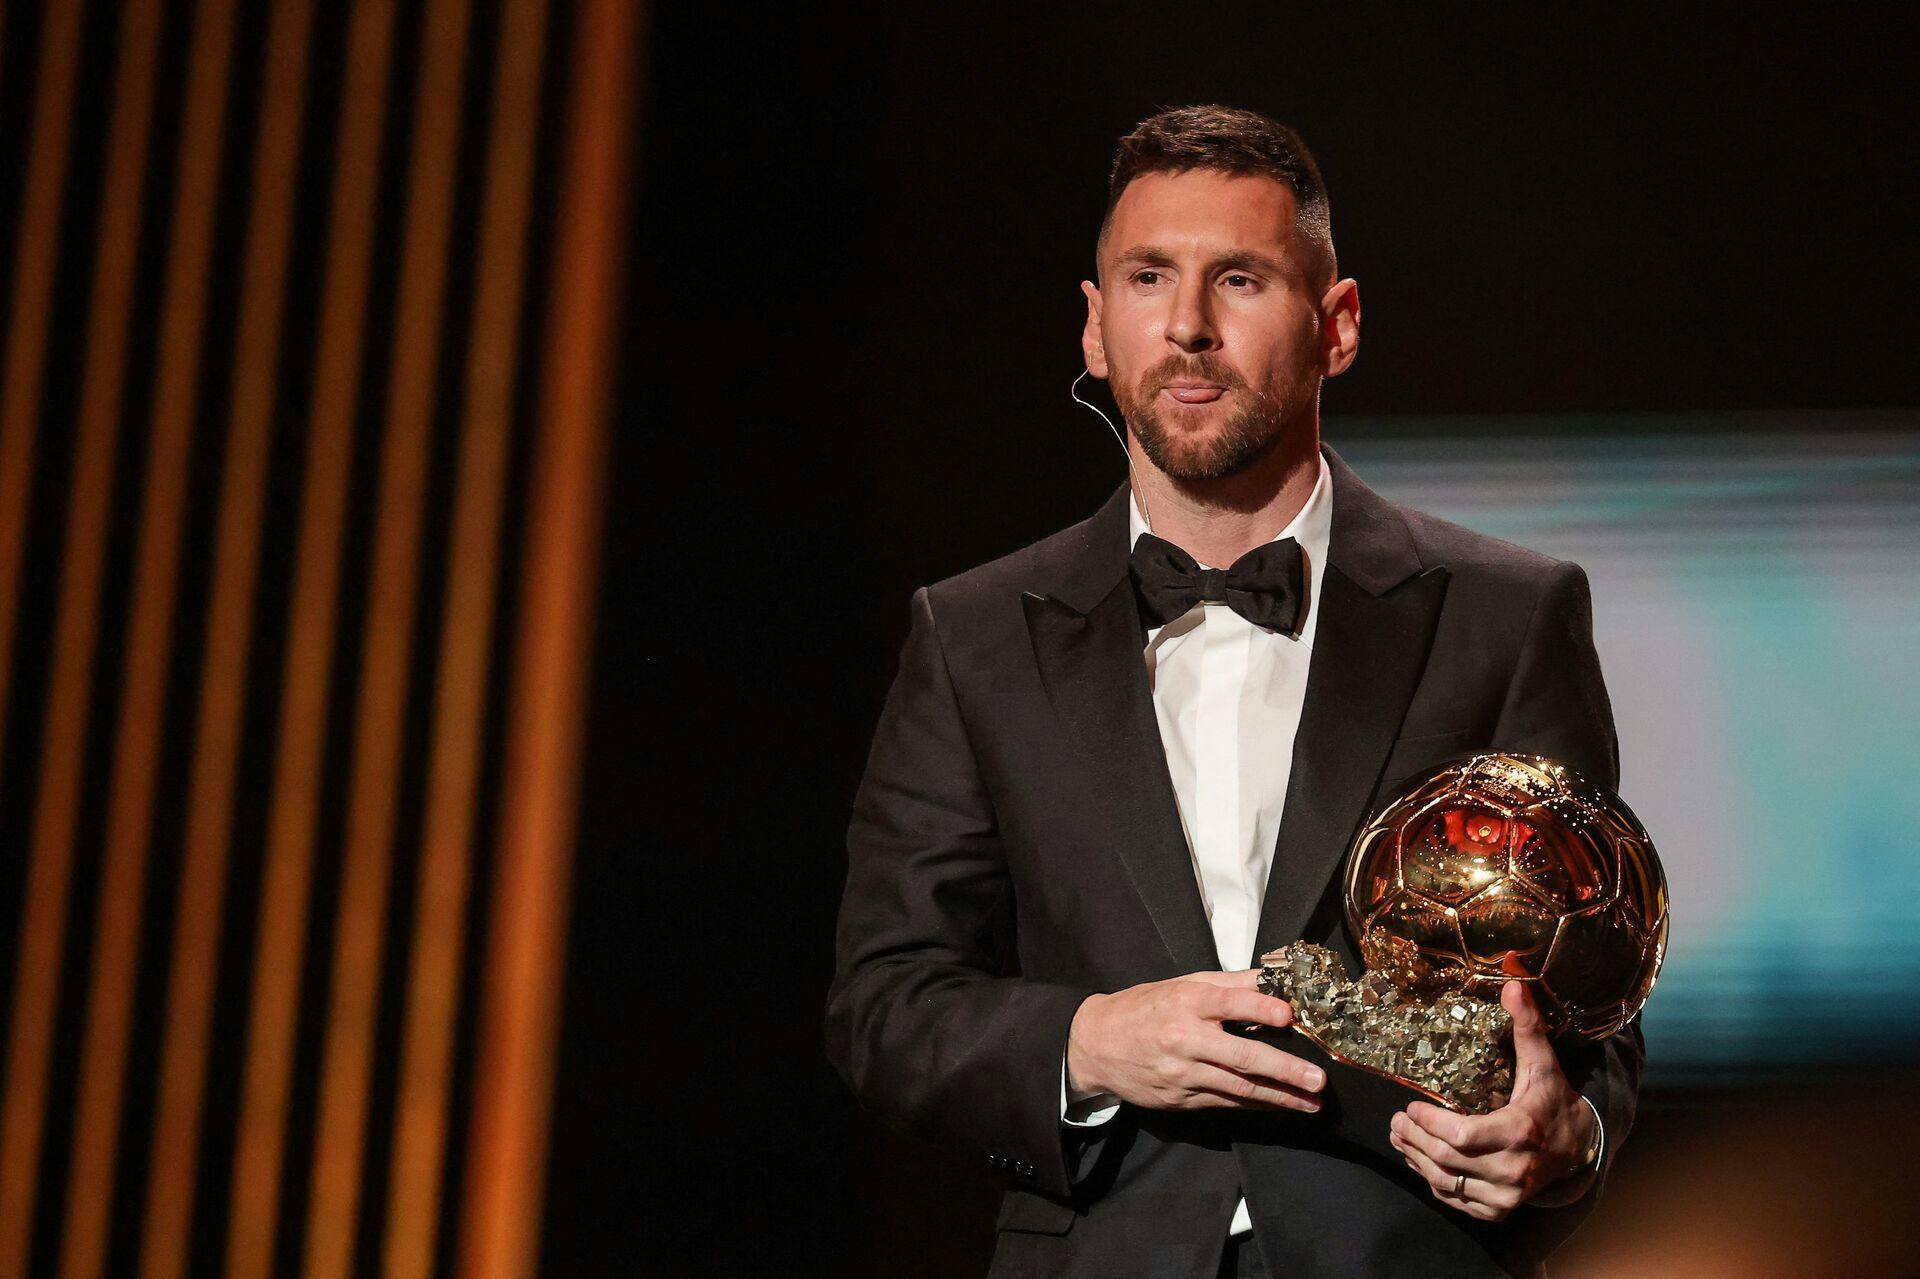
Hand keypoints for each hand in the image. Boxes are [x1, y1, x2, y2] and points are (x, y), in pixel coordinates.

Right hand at [1066, 969, 1323, 1113]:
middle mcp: (1185, 1039)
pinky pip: (1225, 1103)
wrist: (1096, 1045)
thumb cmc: (1145, 1007)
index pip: (1228, 1003)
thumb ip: (1230, 985)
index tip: (1290, 1015)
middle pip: (1241, 1057)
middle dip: (1284, 1070)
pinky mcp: (1180, 1099)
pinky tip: (1279, 1105)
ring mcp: (1182, 1074)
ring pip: (1239, 1088)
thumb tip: (1275, 982)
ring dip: (1280, 1097)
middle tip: (1318, 1079)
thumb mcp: (1182, 984)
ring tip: (1311, 1103)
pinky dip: (1254, 1105)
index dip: (1261, 1009)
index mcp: (1186, 1002)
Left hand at [1388, 981, 1596, 1220]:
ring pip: (1445, 1182)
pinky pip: (1454, 1198)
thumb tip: (1512, 983)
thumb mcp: (1542, 1063)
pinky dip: (1432, 1180)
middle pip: (1446, 1160)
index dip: (1429, 1123)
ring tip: (1398, 1136)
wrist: (1579, 1150)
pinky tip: (1418, 1159)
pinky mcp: (1498, 1210)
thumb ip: (1526, 1026)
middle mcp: (1513, 1170)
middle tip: (1395, 1120)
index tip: (1409, 1106)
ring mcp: (1506, 1196)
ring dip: (1415, 1159)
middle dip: (1414, 1139)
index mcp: (1519, 1132)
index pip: (1462, 1136)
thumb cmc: (1552, 1101)